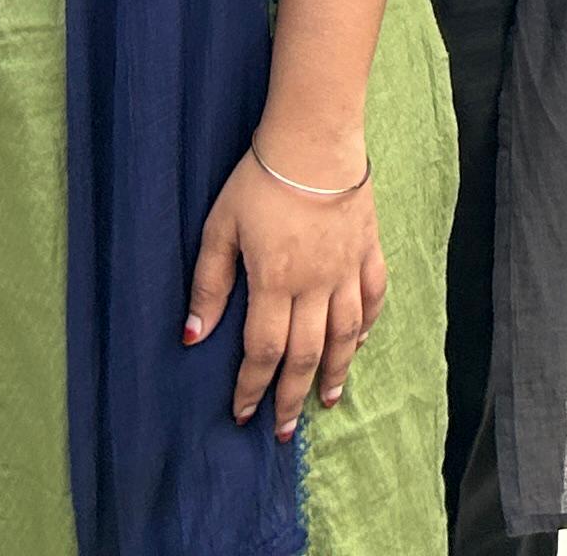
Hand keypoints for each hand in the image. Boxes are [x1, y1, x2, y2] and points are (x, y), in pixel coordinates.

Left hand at [188, 139, 387, 439]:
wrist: (315, 137)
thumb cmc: (260, 179)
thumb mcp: (220, 228)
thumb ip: (209, 284)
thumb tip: (193, 336)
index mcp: (275, 281)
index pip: (264, 351)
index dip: (252, 387)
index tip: (241, 413)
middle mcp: (316, 283)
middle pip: (306, 354)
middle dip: (292, 396)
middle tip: (285, 429)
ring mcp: (347, 267)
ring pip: (346, 334)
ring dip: (334, 372)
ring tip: (326, 401)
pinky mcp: (368, 248)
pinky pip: (374, 297)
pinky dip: (367, 325)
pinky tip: (360, 344)